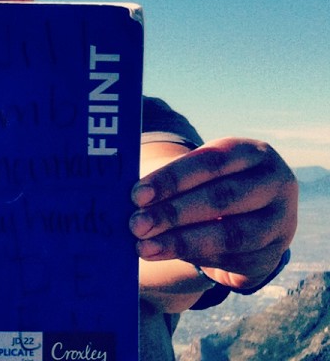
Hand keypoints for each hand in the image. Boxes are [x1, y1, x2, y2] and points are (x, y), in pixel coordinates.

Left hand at [130, 138, 297, 289]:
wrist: (256, 211)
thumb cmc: (216, 183)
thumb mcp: (203, 171)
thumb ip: (174, 180)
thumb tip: (131, 198)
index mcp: (252, 152)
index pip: (210, 162)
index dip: (172, 179)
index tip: (137, 194)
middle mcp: (274, 183)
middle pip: (221, 198)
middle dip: (173, 213)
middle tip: (136, 224)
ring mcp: (280, 221)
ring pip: (230, 235)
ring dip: (181, 242)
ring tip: (144, 247)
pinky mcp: (273, 254)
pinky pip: (232, 259)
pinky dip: (196, 258)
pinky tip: (166, 254)